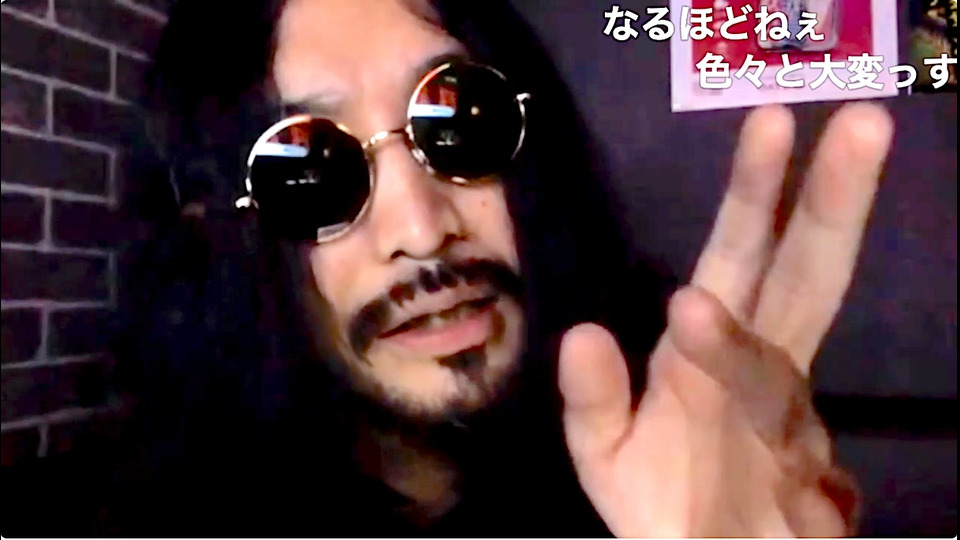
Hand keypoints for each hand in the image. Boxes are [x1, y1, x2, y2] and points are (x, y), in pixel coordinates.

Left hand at [558, 103, 893, 536]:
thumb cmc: (656, 495)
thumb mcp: (602, 446)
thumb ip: (590, 398)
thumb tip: (580, 333)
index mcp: (715, 344)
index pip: (745, 253)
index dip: (759, 190)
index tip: (773, 118)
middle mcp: (762, 371)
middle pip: (804, 280)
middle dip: (830, 205)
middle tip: (862, 122)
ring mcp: (786, 429)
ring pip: (777, 373)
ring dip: (735, 346)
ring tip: (686, 310)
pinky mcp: (803, 493)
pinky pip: (763, 462)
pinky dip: (732, 459)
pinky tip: (703, 424)